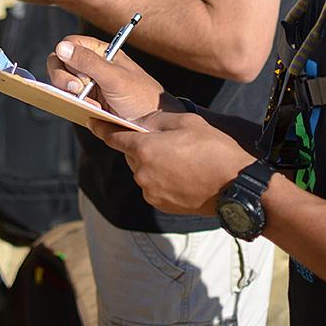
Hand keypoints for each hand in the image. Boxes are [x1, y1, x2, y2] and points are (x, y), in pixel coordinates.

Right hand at [48, 36, 169, 122]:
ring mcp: (89, 83)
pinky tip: (94, 110)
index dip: (65, 57)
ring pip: (63, 83)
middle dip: (63, 79)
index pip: (69, 45)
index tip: (76, 74)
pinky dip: (77, 105)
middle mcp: (92, 64)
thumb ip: (88, 62)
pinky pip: (70, 100)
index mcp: (100, 51)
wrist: (153, 123)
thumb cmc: (140, 95)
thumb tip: (61, 47)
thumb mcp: (114, 77)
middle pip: (60, 63)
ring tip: (93, 105)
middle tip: (77, 91)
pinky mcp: (87, 100)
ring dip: (72, 95)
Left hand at [92, 114, 254, 216]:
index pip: (114, 136)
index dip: (102, 127)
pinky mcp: (162, 205)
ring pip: (143, 171)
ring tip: (182, 158)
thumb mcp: (184, 122)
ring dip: (153, 163)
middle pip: (132, 154)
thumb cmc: (212, 148)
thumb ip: (156, 120)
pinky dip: (161, 179)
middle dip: (143, 145)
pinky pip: (154, 186)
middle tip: (168, 139)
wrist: (235, 185)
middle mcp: (142, 174)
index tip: (91, 121)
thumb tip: (140, 121)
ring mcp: (151, 192)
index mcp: (144, 150)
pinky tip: (183, 173)